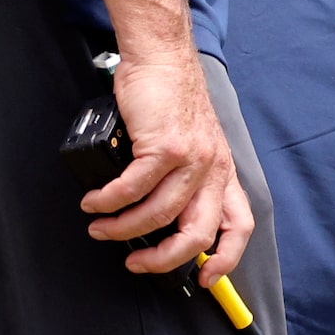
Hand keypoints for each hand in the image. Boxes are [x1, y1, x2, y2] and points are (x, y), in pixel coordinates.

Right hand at [80, 49, 252, 282]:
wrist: (160, 55)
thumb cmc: (169, 96)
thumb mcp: (192, 140)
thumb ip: (186, 177)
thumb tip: (162, 221)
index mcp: (222, 168)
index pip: (239, 224)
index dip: (225, 258)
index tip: (204, 278)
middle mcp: (212, 166)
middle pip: (197, 233)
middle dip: (163, 259)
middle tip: (135, 261)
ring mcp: (191, 157)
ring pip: (157, 215)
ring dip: (122, 228)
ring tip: (100, 225)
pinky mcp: (164, 146)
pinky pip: (132, 188)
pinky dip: (109, 201)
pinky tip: (95, 201)